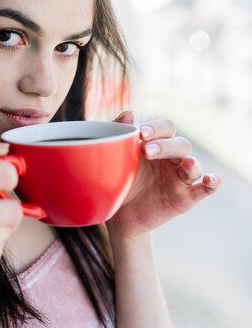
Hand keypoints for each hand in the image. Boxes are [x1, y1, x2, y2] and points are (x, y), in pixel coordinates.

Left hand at [107, 111, 221, 239]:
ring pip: (193, 164)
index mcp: (157, 144)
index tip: (141, 133)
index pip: (166, 128)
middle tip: (147, 151)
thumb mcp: (114, 157)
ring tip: (185, 164)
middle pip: (181, 144)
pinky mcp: (185, 198)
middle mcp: (171, 158)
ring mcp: (180, 178)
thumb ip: (119, 134)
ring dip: (190, 163)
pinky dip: (212, 183)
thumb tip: (129, 113)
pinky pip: (204, 189)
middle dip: (166, 146)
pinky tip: (210, 179)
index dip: (157, 128)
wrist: (118, 215)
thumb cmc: (118, 180)